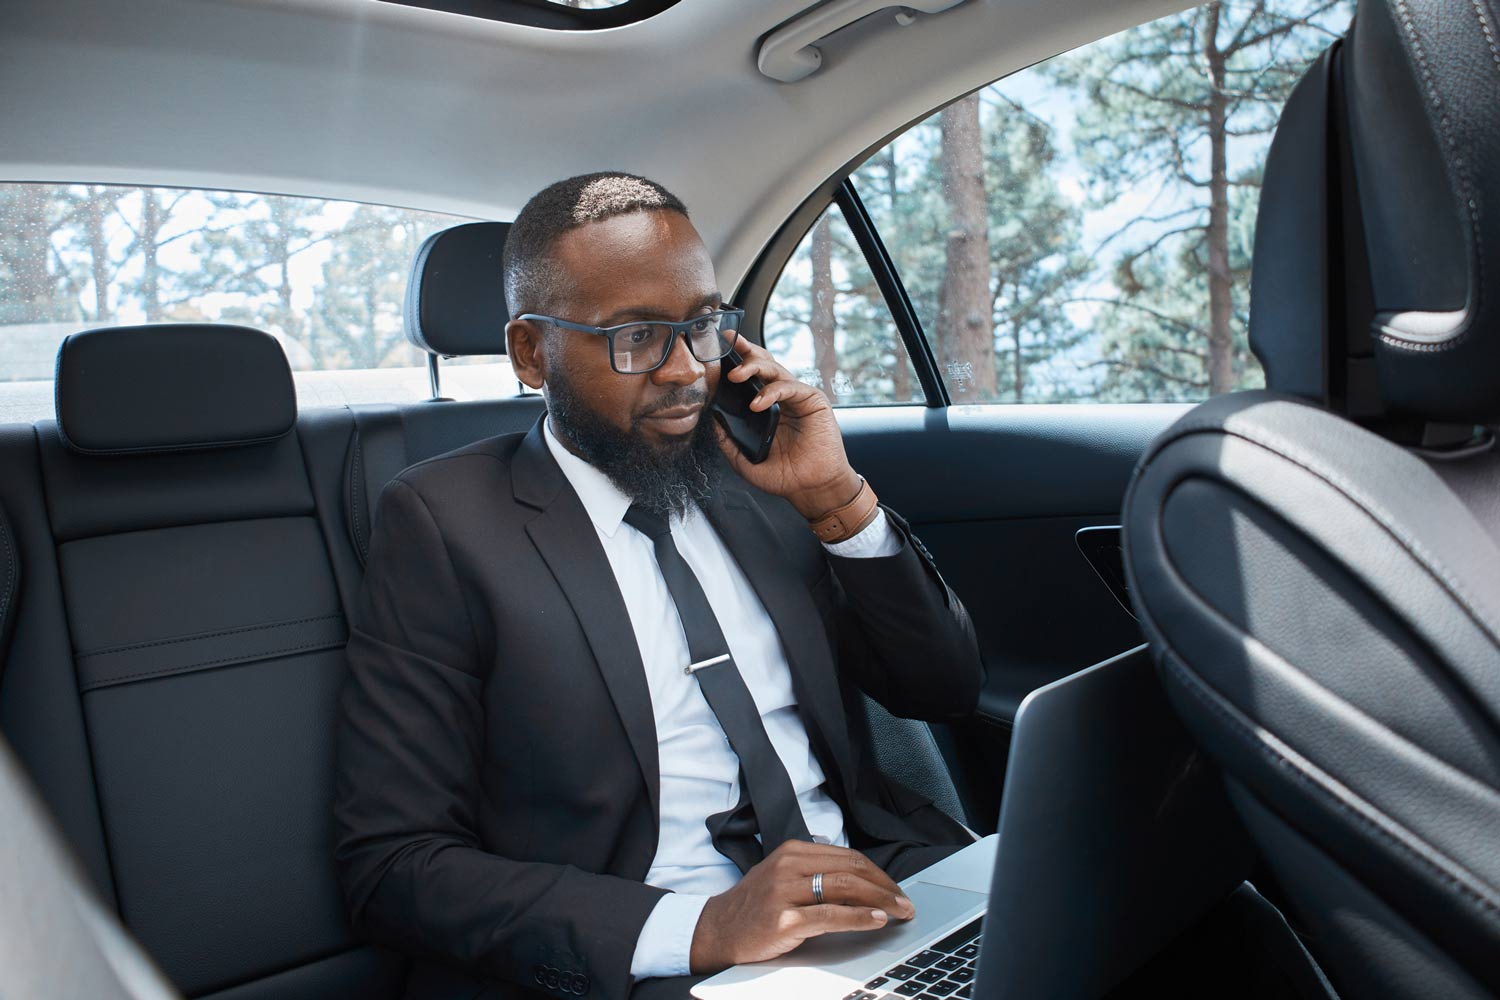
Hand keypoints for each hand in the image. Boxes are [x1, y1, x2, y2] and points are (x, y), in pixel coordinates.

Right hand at [688, 840, 916, 973]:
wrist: (717, 930)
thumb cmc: (754, 906)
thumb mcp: (782, 876)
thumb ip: (814, 870)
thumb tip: (858, 876)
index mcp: (792, 851)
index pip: (848, 857)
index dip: (879, 873)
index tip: (896, 889)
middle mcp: (789, 866)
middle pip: (851, 870)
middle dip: (885, 886)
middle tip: (905, 903)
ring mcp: (784, 892)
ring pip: (844, 889)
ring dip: (880, 901)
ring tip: (899, 912)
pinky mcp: (784, 920)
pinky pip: (830, 916)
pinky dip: (858, 918)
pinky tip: (876, 920)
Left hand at [714, 335, 862, 519]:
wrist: (813, 489)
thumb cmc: (786, 476)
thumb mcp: (745, 461)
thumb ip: (728, 441)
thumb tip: (711, 420)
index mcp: (767, 407)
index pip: (750, 376)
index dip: (736, 360)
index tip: (719, 346)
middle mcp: (782, 398)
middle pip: (763, 363)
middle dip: (744, 350)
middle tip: (727, 344)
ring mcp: (798, 397)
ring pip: (775, 369)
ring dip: (753, 367)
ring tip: (735, 376)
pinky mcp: (813, 401)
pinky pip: (790, 387)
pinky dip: (772, 392)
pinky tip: (758, 404)